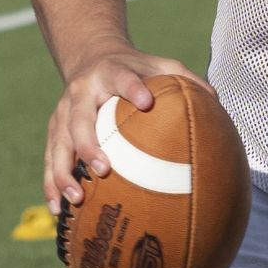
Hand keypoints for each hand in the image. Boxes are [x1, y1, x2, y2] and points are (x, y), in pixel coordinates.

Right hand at [45, 47, 210, 209]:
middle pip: (79, 118)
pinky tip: (58, 210)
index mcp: (110, 73)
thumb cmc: (135, 69)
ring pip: (59, 144)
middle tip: (103, 168)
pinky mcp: (54, 130)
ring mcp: (63, 112)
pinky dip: (52, 184)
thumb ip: (186, 79)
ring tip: (76, 199)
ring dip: (64, 172)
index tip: (146, 102)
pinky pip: (50, 159)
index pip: (121, 77)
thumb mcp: (160, 65)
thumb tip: (216, 102)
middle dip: (88, 143)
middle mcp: (82, 92)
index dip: (132, 88)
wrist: (91, 57)